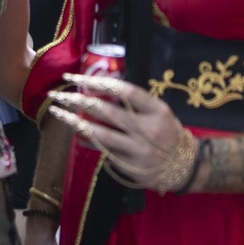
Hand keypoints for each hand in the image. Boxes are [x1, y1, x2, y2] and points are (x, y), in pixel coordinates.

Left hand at [47, 75, 197, 191]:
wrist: (185, 167)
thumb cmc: (167, 132)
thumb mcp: (158, 112)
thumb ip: (134, 102)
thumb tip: (99, 86)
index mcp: (157, 110)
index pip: (125, 91)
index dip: (99, 82)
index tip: (76, 78)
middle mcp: (148, 129)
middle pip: (108, 112)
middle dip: (79, 101)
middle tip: (58, 94)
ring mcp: (138, 150)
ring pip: (102, 134)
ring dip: (76, 123)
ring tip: (59, 113)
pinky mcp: (130, 166)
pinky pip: (103, 150)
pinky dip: (88, 140)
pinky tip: (77, 133)